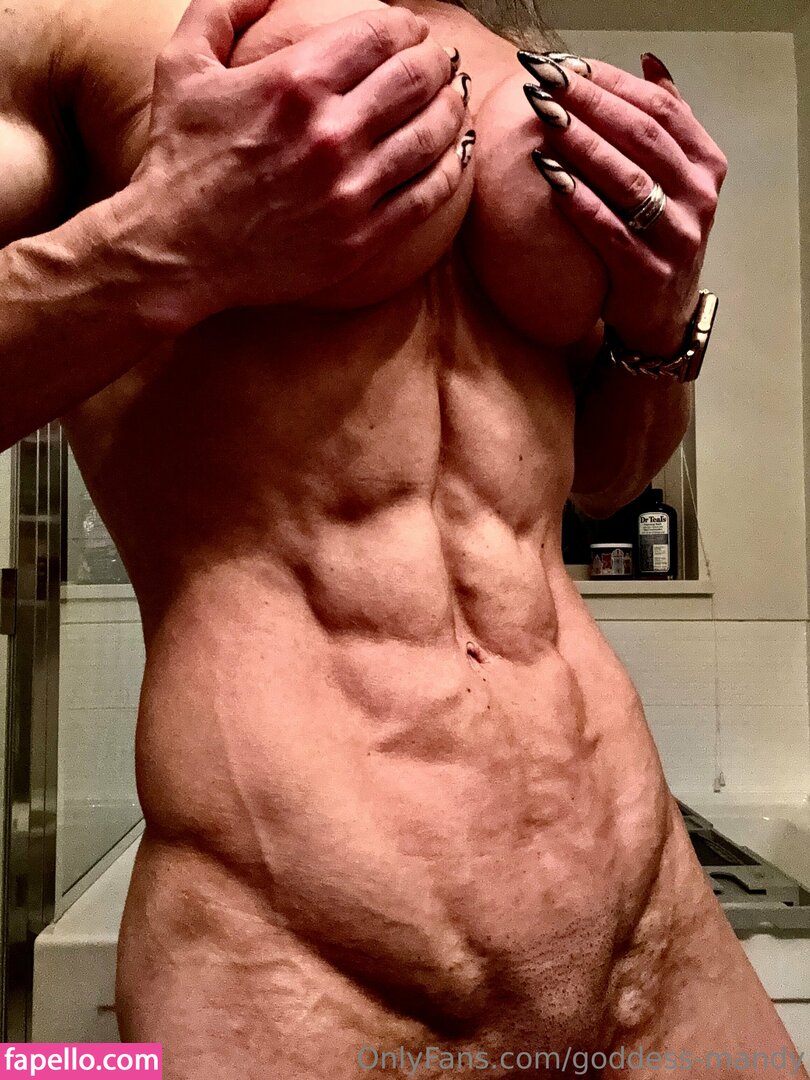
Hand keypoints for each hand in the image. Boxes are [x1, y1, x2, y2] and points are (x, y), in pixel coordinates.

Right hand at [128, 0, 467, 327]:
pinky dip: (451, 169)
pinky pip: (427, 196)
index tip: (412, 29)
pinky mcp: (361, 238)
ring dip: (452, 109)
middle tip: (442, 62)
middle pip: (417, 78)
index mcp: (295, 82)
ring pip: (432, 135)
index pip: (382, 34)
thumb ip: (223, 6)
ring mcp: (350, 189)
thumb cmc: (179, 160)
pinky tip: (455, 154)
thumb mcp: (183, 65)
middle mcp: (330, 133)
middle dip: (439, 61)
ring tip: (454, 101)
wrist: (177, 251)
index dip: (408, 24)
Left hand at [519, 51, 726, 355]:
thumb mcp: (675, 181)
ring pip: (628, 179)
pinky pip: (609, 230)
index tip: (569, 65)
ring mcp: (677, 237)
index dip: (615, 82)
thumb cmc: (656, 240)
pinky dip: (579, 202)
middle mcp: (699, 197)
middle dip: (591, 104)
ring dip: (583, 145)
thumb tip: (649, 64)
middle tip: (546, 82)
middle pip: (643, 137)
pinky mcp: (648, 273)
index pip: (662, 108)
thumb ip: (668, 126)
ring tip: (546, 118)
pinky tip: (550, 178)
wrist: (660, 317)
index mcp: (707, 165)